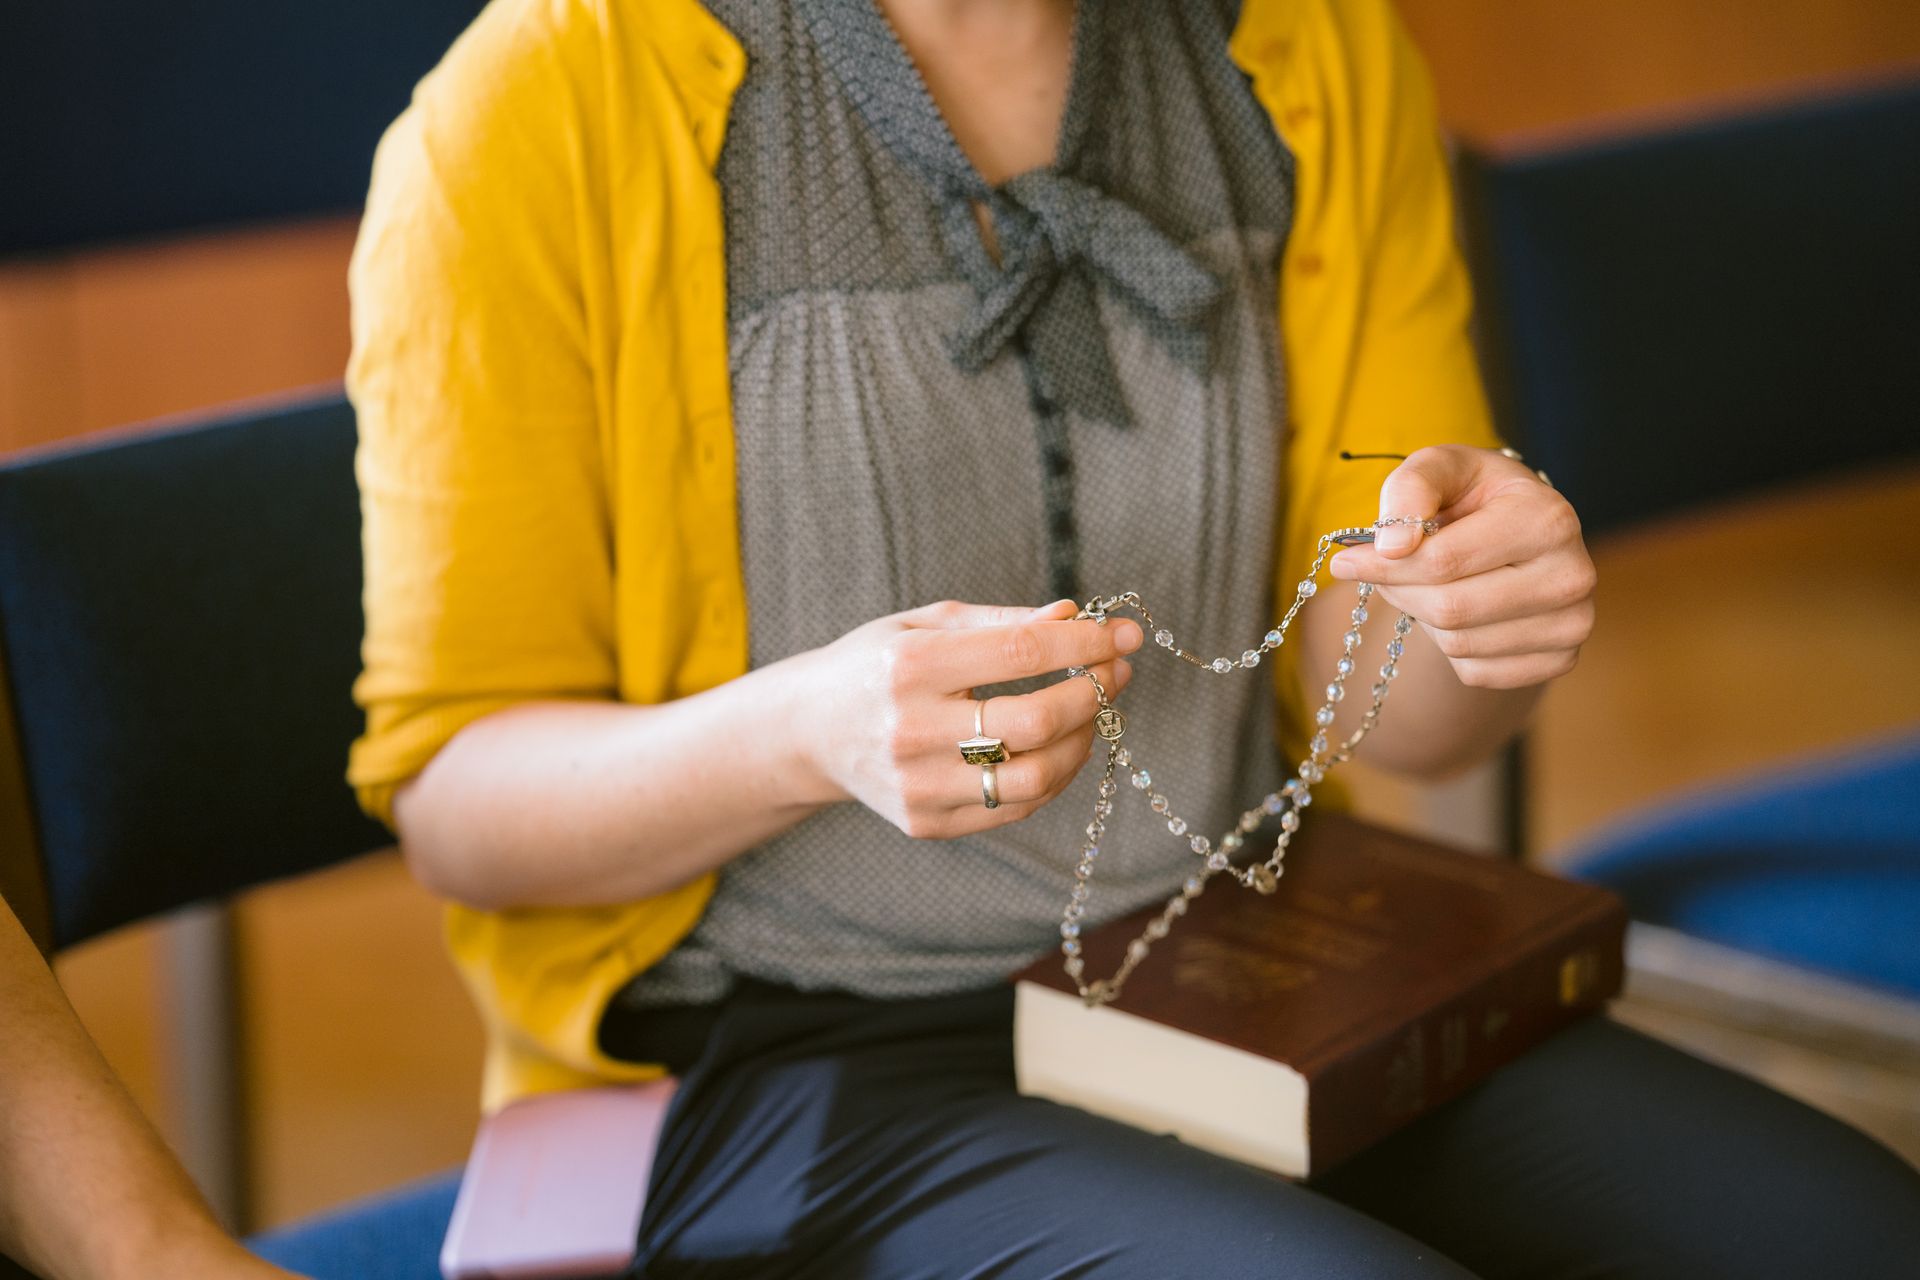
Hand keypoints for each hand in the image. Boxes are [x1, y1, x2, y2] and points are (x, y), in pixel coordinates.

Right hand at [800, 598, 1139, 838]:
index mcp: (911, 666)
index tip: (1125, 635)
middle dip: (1093, 694)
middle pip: (1035, 722)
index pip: (1022, 654)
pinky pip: (1014, 808)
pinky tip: (1060, 748)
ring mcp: (917, 785)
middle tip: (1115, 674)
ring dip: (1082, 743)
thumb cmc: (878, 665)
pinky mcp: (925, 823)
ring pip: (1034, 778)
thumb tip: (1076, 618)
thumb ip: (1003, 623)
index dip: (1085, 644)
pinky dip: (1052, 777)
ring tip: (1093, 714)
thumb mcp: (927, 624)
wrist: (810, 731)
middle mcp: (911, 730)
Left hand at [1326, 444, 1595, 688]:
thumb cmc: (1474, 495)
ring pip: (1459, 643)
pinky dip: (1450, 646)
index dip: (1382, 566)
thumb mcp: (1441, 467)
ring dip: (1423, 616)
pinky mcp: (1560, 660)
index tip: (1343, 562)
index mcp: (1547, 520)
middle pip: (1450, 608)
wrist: (1521, 529)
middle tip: (1381, 573)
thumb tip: (1391, 547)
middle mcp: (1572, 575)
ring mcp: (1573, 624)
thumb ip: (1411, 489)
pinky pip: (1476, 671)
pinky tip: (1461, 610)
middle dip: (1400, 591)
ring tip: (1429, 583)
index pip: (1444, 560)